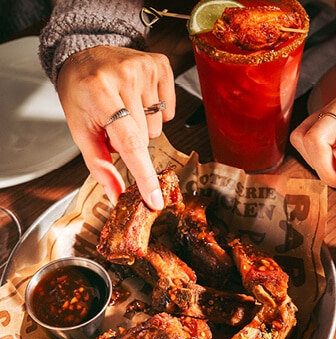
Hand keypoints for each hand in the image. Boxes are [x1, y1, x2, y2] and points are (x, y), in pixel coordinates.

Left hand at [56, 46, 175, 209]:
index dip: (143, 175)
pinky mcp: (161, 65)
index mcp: (99, 92)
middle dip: (131, 140)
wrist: (86, 56)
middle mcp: (125, 76)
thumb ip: (99, 165)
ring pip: (158, 126)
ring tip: (125, 108)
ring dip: (143, 126)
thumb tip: (118, 195)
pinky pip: (170, 110)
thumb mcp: (81, 129)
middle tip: (113, 123)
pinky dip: (156, 112)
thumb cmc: (81, 95)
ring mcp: (145, 68)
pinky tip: (139, 99)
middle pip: (145, 138)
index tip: (154, 199)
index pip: (130, 142)